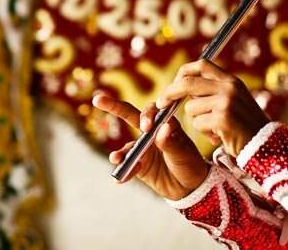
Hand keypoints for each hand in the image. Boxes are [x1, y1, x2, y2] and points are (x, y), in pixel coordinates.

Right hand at [92, 93, 208, 199]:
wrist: (190, 188)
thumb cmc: (190, 164)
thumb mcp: (184, 153)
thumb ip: (171, 142)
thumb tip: (163, 129)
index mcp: (164, 123)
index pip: (151, 112)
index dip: (146, 116)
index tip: (146, 128)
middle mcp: (150, 132)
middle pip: (128, 115)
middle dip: (112, 106)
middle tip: (97, 99)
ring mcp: (142, 148)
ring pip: (126, 147)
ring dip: (120, 153)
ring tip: (116, 159)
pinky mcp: (138, 164)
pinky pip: (127, 166)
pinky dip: (123, 172)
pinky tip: (119, 180)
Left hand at [156, 59, 269, 156]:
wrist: (267, 146)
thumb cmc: (245, 127)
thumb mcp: (233, 101)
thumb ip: (213, 91)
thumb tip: (181, 87)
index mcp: (231, 80)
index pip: (201, 65)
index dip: (182, 73)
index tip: (172, 85)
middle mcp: (229, 86)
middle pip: (187, 83)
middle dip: (169, 93)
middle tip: (160, 104)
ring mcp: (226, 101)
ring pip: (191, 109)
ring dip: (198, 122)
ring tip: (215, 128)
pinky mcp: (223, 118)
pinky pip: (198, 123)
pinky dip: (205, 133)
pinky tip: (220, 136)